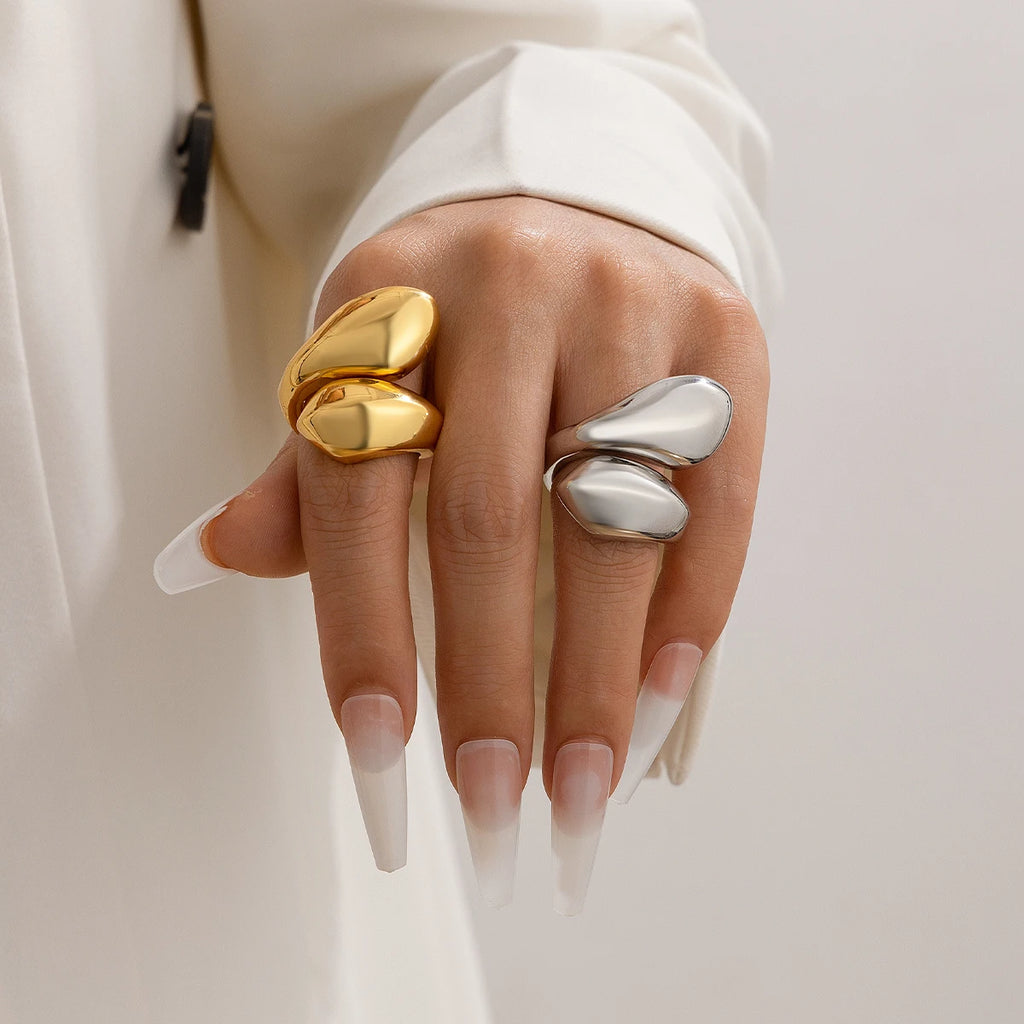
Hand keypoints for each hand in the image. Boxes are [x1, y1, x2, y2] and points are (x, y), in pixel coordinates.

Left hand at [158, 196, 768, 909]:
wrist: (588, 191)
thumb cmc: (461, 308)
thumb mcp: (369, 352)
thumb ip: (309, 461)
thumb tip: (223, 556)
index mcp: (389, 291)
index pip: (355, 484)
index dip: (362, 629)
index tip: (380, 755)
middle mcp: (512, 284)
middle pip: (486, 517)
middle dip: (490, 685)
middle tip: (493, 808)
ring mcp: (630, 302)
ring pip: (610, 522)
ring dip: (595, 679)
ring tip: (584, 789)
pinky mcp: (724, 333)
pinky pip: (714, 497)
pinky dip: (688, 614)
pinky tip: (658, 699)